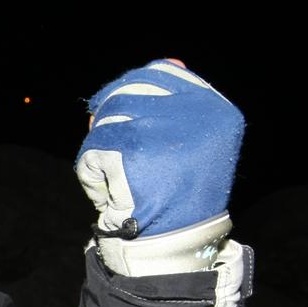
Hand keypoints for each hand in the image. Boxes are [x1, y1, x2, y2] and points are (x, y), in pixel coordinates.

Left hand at [76, 59, 243, 238]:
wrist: (170, 245)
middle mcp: (195, 114)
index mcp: (217, 111)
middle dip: (111, 120)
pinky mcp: (127, 149)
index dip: (133, 92)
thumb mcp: (194, 146)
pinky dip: (91, 174)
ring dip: (102, 150)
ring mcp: (160, 129)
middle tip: (115, 155)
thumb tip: (171, 60)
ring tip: (121, 180)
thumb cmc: (179, 197)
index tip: (128, 124)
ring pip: (105, 119)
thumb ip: (179, 103)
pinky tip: (110, 195)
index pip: (162, 72)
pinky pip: (90, 148)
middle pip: (126, 91)